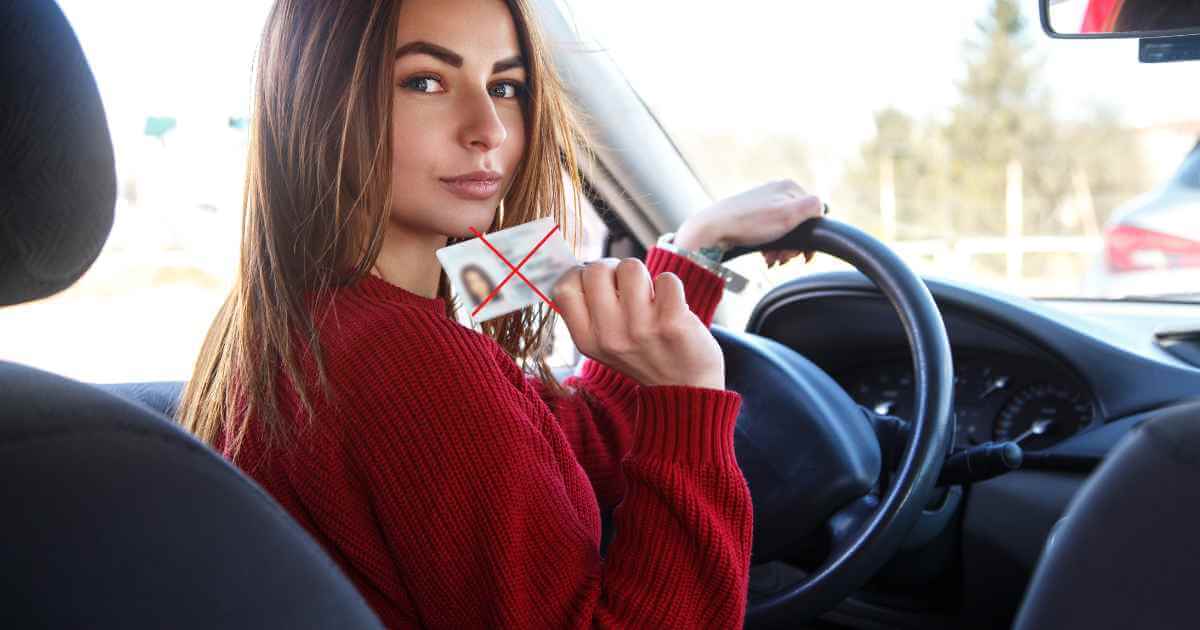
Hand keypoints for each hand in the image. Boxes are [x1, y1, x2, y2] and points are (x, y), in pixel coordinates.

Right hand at [552, 258, 724, 389]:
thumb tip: (581, 268)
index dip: (580, 273)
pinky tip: (671, 305)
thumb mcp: (603, 344)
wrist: (685, 387)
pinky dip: (670, 286)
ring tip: (649, 298)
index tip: (598, 280)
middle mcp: (609, 336)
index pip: (564, 288)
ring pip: (631, 267)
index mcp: (587, 340)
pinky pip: (666, 279)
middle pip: (596, 270)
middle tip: (627, 286)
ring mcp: (640, 329)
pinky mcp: (672, 323)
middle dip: (614, 268)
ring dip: (643, 276)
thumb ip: (588, 311)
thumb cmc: (643, 353)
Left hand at [674, 179, 824, 267]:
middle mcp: (776, 192)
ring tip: (770, 258)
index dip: (810, 237)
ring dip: (781, 249)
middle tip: (782, 258)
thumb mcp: (788, 213)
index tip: (801, 255)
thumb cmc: (749, 223)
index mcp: (789, 187)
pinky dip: (770, 246)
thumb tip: (823, 209)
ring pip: (784, 231)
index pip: (815, 213)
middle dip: (793, 246)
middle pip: (799, 224)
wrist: (711, 230)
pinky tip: (764, 255)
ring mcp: (763, 204)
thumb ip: (814, 206)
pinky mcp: (751, 216)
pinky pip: (770, 234)